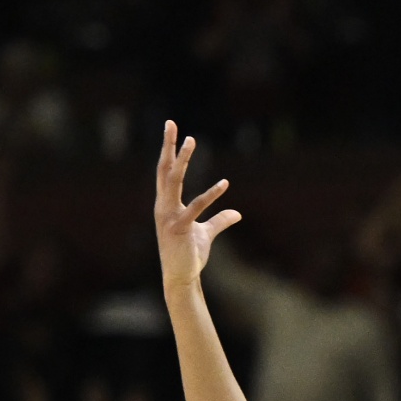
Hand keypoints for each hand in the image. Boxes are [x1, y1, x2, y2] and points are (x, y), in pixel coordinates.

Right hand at [154, 121, 241, 290]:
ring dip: (183, 160)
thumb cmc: (189, 255)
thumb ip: (220, 220)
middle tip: (170, 124)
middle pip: (164, 170)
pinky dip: (211, 195)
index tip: (172, 131)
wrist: (181, 277)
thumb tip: (237, 213)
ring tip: (191, 140)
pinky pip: (196, 208)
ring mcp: (168, 216)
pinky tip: (225, 183)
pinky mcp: (179, 228)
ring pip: (173, 181)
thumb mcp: (206, 233)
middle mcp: (163, 206)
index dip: (169, 152)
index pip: (166, 173)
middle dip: (168, 146)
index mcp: (166, 204)